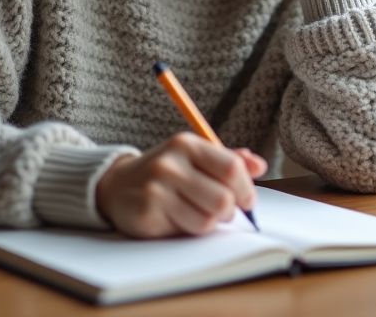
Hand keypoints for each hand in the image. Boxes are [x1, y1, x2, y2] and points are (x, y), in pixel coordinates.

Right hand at [95, 133, 266, 237]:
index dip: (246, 188)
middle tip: (221, 210)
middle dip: (229, 210)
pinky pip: (188, 231)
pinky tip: (178, 218)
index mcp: (187, 144)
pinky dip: (190, 229)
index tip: (247, 200)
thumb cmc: (165, 173)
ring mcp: (157, 188)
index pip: (231, 167)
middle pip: (224, 199)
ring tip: (197, 213)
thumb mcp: (194, 157)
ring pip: (208, 219)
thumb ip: (228, 160)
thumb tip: (259, 166)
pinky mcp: (148, 212)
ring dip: (210, 222)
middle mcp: (171, 163)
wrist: (116, 185)